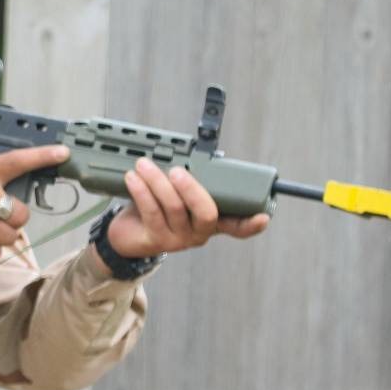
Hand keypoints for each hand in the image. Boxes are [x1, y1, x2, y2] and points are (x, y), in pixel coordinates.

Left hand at [103, 158, 269, 259]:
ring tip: (144, 164)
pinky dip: (141, 191)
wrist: (127, 234)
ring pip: (174, 208)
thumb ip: (191, 178)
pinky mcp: (156, 240)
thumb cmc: (157, 207)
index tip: (263, 217)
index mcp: (212, 220)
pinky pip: (151, 212)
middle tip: (177, 170)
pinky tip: (133, 178)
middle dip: (192, 188)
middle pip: (206, 213)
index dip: (251, 223)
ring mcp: (179, 239)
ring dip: (158, 181)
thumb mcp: (178, 193)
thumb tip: (192, 149)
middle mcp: (200, 232)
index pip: (238, 227)